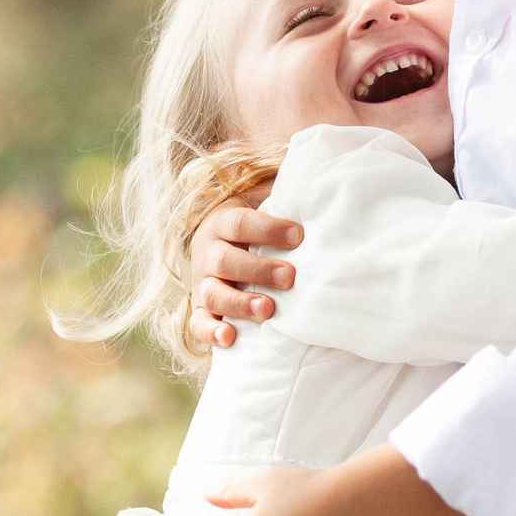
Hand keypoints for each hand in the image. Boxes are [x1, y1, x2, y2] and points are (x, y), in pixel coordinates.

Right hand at [184, 202, 304, 350]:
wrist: (222, 243)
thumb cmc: (257, 223)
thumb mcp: (264, 199)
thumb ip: (284, 191)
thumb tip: (317, 176)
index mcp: (221, 222)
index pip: (240, 223)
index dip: (268, 229)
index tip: (299, 235)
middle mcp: (208, 252)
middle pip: (225, 260)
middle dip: (258, 270)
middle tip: (289, 276)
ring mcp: (203, 283)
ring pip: (212, 294)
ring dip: (240, 303)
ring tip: (268, 310)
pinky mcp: (201, 310)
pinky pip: (198, 324)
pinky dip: (210, 332)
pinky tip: (229, 338)